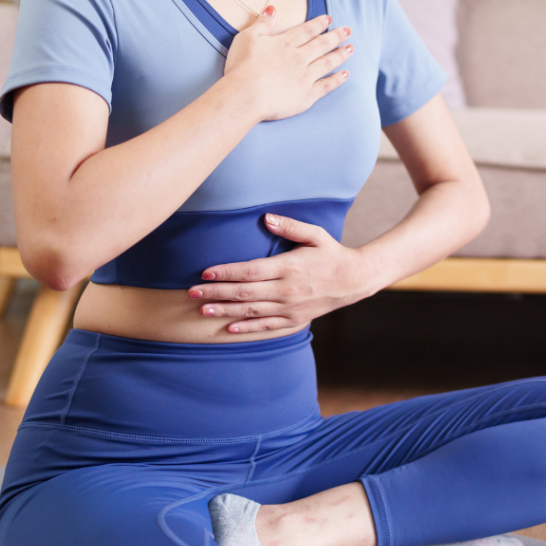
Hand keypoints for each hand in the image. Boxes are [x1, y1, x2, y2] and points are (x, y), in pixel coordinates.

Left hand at [188, 214, 370, 333]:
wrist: (354, 280)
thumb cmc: (331, 253)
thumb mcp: (315, 235)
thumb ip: (290, 226)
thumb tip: (266, 218)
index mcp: (288, 267)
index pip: (250, 271)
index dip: (226, 273)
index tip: (205, 274)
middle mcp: (286, 290)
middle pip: (244, 293)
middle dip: (216, 294)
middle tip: (191, 294)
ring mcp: (290, 308)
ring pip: (252, 312)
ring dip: (225, 312)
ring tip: (203, 311)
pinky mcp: (295, 319)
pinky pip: (267, 326)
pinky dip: (247, 328)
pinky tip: (229, 328)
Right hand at [224, 8, 351, 121]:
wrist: (245, 95)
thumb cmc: (242, 66)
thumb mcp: (248, 37)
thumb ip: (262, 23)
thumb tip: (272, 8)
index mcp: (285, 44)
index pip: (306, 30)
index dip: (319, 23)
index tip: (329, 18)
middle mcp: (299, 58)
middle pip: (321, 44)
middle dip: (336, 36)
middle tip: (348, 30)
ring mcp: (305, 77)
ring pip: (327, 63)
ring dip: (340, 55)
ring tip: (351, 49)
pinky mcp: (306, 96)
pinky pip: (326, 86)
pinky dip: (336, 80)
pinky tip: (345, 75)